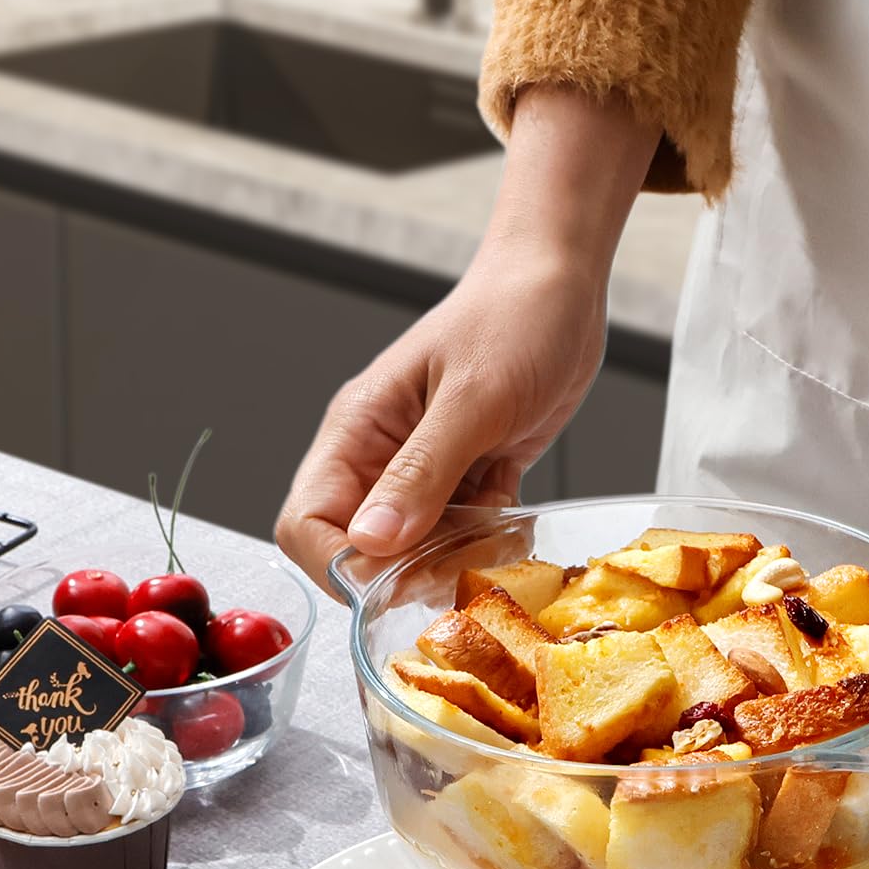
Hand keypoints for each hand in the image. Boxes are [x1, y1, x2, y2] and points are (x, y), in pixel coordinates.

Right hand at [276, 87, 658, 591]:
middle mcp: (381, 456)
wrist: (561, 286)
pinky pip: (464, 534)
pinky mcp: (470, 475)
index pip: (307, 523)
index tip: (391, 582)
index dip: (339, 565)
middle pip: (360, 547)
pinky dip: (488, 542)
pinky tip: (515, 525)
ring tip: (496, 540)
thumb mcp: (471, 400)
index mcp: (357, 430)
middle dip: (406, 570)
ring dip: (454, 560)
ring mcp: (426, 469)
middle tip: (460, 563)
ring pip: (416, 549)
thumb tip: (369, 542)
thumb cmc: (513, 318)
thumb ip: (420, 474)